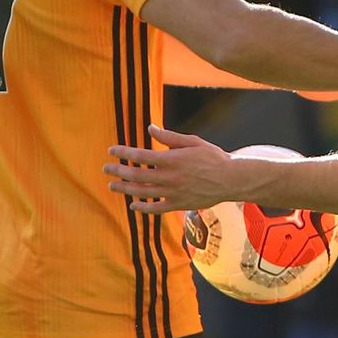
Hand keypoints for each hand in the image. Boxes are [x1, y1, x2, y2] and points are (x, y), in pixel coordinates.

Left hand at [105, 125, 236, 213]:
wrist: (231, 180)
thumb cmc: (213, 157)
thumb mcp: (192, 141)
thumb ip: (170, 137)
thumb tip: (151, 128)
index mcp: (172, 159)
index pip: (141, 155)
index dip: (124, 152)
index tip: (112, 150)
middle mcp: (170, 177)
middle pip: (137, 175)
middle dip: (119, 171)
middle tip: (106, 169)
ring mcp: (173, 193)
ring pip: (143, 192)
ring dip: (125, 189)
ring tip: (112, 186)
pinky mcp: (179, 204)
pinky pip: (156, 208)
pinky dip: (143, 208)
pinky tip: (133, 205)